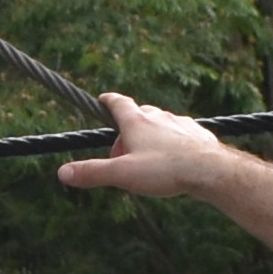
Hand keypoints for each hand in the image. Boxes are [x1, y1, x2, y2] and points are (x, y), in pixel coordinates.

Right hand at [57, 91, 242, 200]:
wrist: (210, 170)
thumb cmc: (165, 170)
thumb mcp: (122, 174)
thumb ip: (93, 172)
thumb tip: (62, 173)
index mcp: (137, 121)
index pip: (118, 103)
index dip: (109, 100)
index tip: (103, 99)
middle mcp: (159, 116)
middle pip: (139, 114)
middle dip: (129, 128)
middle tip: (124, 153)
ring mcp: (180, 123)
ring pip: (161, 123)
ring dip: (152, 136)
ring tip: (150, 160)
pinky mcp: (198, 133)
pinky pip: (181, 134)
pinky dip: (174, 142)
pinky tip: (176, 158)